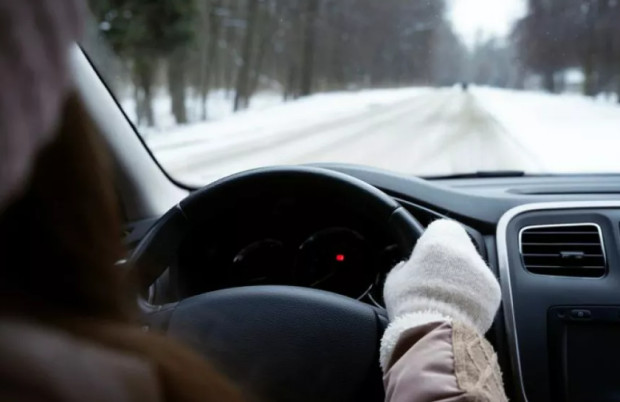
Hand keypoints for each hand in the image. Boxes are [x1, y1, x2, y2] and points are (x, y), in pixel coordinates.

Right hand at [380, 219, 500, 367]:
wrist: (435, 331)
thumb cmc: (410, 302)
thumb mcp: (395, 279)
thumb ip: (404, 266)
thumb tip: (408, 267)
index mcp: (440, 239)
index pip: (440, 227)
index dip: (431, 241)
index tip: (424, 256)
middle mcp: (465, 250)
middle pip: (459, 246)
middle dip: (449, 259)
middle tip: (434, 278)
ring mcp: (483, 270)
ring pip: (472, 267)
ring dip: (463, 277)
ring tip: (446, 297)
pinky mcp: (494, 291)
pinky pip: (483, 287)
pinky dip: (474, 294)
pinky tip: (458, 308)